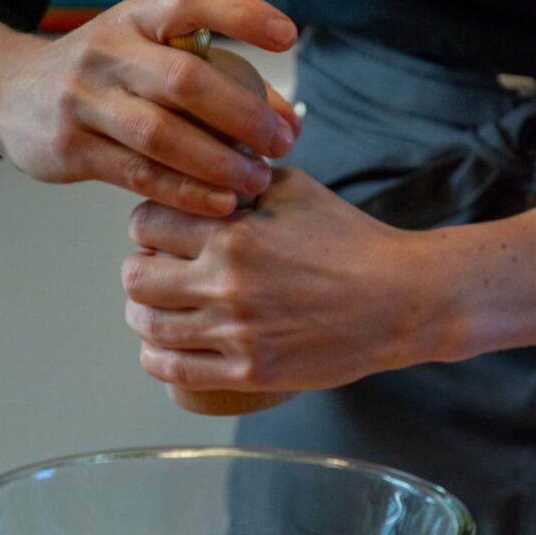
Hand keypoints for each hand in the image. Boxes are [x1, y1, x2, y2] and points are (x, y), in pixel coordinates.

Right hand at [0, 0, 298, 214]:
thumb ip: (209, 78)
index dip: (241, 13)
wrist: (7, 95)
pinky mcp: (72, 148)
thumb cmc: (101, 77)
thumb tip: (285, 118)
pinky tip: (220, 204)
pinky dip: (185, 192)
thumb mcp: (142, 54)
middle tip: (282, 141)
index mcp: (135, 17)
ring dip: (218, 162)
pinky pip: (138, 174)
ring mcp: (84, 99)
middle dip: (244, 114)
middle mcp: (107, 50)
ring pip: (162, 134)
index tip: (288, 37)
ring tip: (257, 180)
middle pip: (185, 80)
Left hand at [122, 167, 439, 392]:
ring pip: (149, 325)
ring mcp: (236, 332)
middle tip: (153, 272)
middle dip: (139, 270)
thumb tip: (203, 163)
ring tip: (152, 310)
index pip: (147, 223)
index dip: (145, 225)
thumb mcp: (295, 189)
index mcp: (233, 232)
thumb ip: (242, 177)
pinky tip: (157, 350)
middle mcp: (226, 282)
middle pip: (136, 277)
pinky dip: (155, 358)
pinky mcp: (249, 371)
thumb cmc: (350, 242)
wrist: (399, 300)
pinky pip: (175, 369)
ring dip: (141, 315)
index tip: (155, 232)